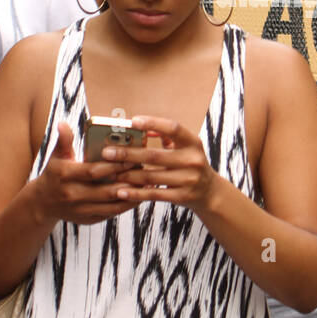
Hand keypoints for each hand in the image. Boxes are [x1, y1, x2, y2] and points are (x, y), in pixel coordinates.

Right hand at [33, 122, 136, 225]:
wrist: (42, 202)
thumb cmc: (55, 173)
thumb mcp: (56, 156)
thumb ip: (64, 140)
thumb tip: (63, 123)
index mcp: (65, 175)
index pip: (93, 171)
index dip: (114, 166)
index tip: (131, 159)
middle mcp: (72, 195)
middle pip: (105, 191)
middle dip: (127, 182)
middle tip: (144, 173)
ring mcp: (79, 210)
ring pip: (111, 206)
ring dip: (131, 196)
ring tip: (147, 185)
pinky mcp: (87, 220)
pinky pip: (110, 214)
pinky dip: (125, 206)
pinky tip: (138, 197)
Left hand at [104, 115, 219, 210]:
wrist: (209, 192)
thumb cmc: (190, 164)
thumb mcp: (186, 147)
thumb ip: (167, 137)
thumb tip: (142, 128)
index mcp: (193, 143)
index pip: (173, 128)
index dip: (153, 123)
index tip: (132, 121)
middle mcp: (192, 160)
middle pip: (154, 156)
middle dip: (128, 154)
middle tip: (107, 152)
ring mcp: (188, 179)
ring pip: (150, 176)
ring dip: (127, 174)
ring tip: (110, 172)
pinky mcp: (182, 196)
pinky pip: (153, 194)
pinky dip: (135, 193)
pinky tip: (121, 191)